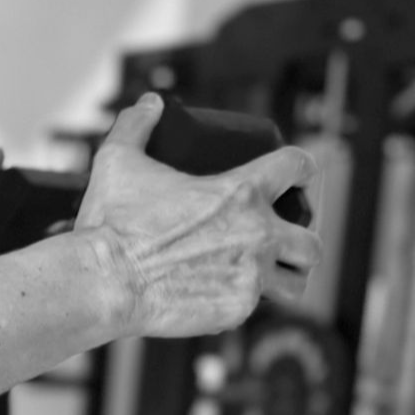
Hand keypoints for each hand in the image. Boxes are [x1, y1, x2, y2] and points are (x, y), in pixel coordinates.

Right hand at [74, 94, 319, 338]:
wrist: (103, 282)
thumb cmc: (111, 223)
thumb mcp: (118, 162)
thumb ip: (136, 126)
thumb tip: (150, 103)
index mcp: (241, 193)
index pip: (298, 167)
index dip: (304, 169)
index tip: (299, 179)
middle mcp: (258, 235)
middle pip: (311, 242)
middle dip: (301, 241)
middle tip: (281, 243)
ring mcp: (251, 277)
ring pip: (296, 283)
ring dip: (286, 278)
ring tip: (270, 278)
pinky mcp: (235, 311)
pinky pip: (251, 309)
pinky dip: (238, 303)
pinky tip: (220, 297)